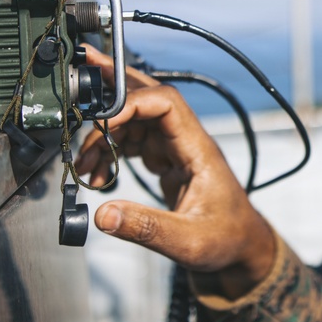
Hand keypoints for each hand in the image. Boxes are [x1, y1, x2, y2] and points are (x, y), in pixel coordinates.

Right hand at [76, 45, 274, 297]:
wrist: (241, 248)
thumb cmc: (226, 240)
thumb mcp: (188, 242)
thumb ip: (146, 229)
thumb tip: (103, 215)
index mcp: (198, 149)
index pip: (166, 103)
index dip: (131, 104)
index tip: (99, 126)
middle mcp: (187, 141)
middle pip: (150, 97)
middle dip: (115, 86)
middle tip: (81, 73)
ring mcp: (176, 148)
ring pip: (135, 121)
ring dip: (104, 136)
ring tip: (83, 165)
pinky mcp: (167, 160)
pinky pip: (133, 142)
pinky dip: (111, 152)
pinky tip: (99, 175)